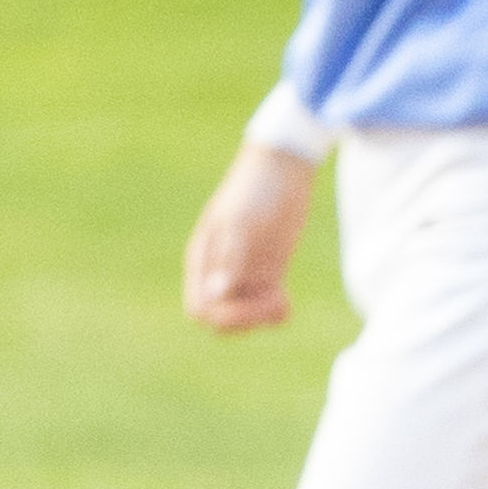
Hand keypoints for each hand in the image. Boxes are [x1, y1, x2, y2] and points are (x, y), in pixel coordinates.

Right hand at [184, 141, 318, 333]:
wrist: (283, 167)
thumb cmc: (256, 190)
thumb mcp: (242, 223)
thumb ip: (230, 259)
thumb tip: (218, 294)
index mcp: (203, 259)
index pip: (200, 308)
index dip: (223, 315)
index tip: (251, 301)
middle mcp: (220, 270)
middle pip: (220, 318)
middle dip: (244, 320)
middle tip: (272, 302)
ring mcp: (244, 272)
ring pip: (244, 314)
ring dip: (261, 317)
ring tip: (282, 299)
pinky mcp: (268, 270)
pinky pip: (265, 304)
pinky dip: (275, 311)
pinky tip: (287, 301)